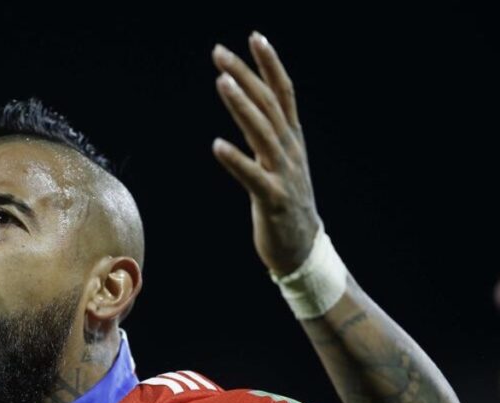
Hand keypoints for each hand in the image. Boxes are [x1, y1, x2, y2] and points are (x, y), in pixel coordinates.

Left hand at [211, 32, 320, 276]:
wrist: (302, 249)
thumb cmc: (285, 205)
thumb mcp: (280, 163)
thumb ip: (267, 135)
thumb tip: (249, 108)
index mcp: (292, 140)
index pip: (283, 93)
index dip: (270, 64)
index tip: (254, 36)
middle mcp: (290, 150)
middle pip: (268, 104)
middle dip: (245, 76)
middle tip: (219, 53)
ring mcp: (283, 174)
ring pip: (261, 132)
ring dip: (240, 105)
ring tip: (220, 82)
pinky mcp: (271, 199)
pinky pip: (251, 176)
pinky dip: (235, 159)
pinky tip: (216, 145)